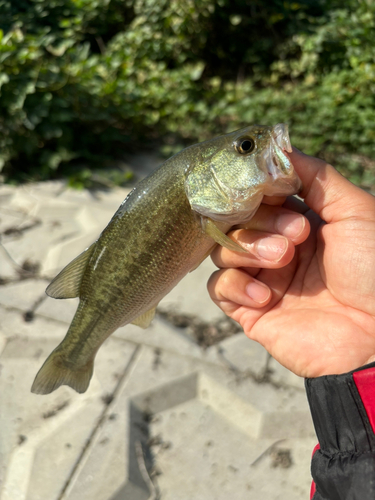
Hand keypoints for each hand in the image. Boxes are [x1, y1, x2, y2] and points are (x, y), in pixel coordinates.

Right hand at [207, 149, 374, 377]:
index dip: (256, 191)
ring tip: (283, 259)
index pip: (256, 197)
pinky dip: (234, 285)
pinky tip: (264, 296)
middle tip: (297, 235)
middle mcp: (276, 248)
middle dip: (260, 223)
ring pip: (222, 250)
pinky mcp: (251, 311)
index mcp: (298, 223)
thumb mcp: (353, 210)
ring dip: (247, 250)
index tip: (265, 189)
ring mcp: (262, 279)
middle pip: (236, 221)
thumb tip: (279, 147)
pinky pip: (218, 287)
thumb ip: (315, 176)